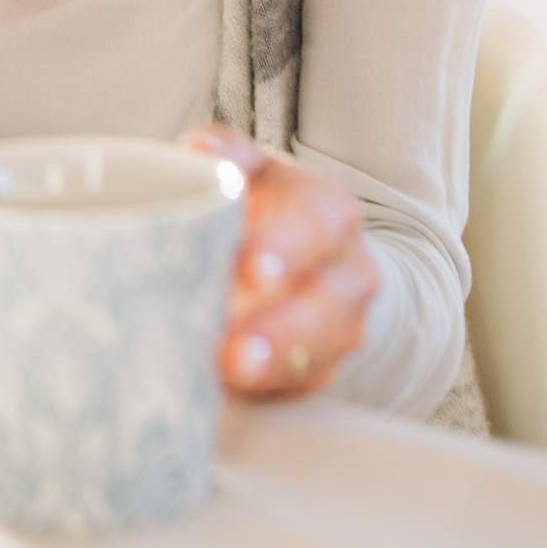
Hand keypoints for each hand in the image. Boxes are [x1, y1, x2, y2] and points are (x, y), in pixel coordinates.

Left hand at [184, 124, 379, 399]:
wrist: (299, 257)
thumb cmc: (256, 206)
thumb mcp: (246, 171)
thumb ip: (221, 155)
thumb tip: (196, 154)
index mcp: (328, 210)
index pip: (315, 224)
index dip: (286, 246)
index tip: (252, 270)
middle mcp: (349, 270)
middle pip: (327, 302)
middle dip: (283, 328)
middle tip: (235, 347)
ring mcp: (343, 325)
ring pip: (322, 351)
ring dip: (276, 366)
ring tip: (232, 373)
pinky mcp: (323, 369)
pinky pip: (306, 386)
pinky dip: (271, 390)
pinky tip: (237, 393)